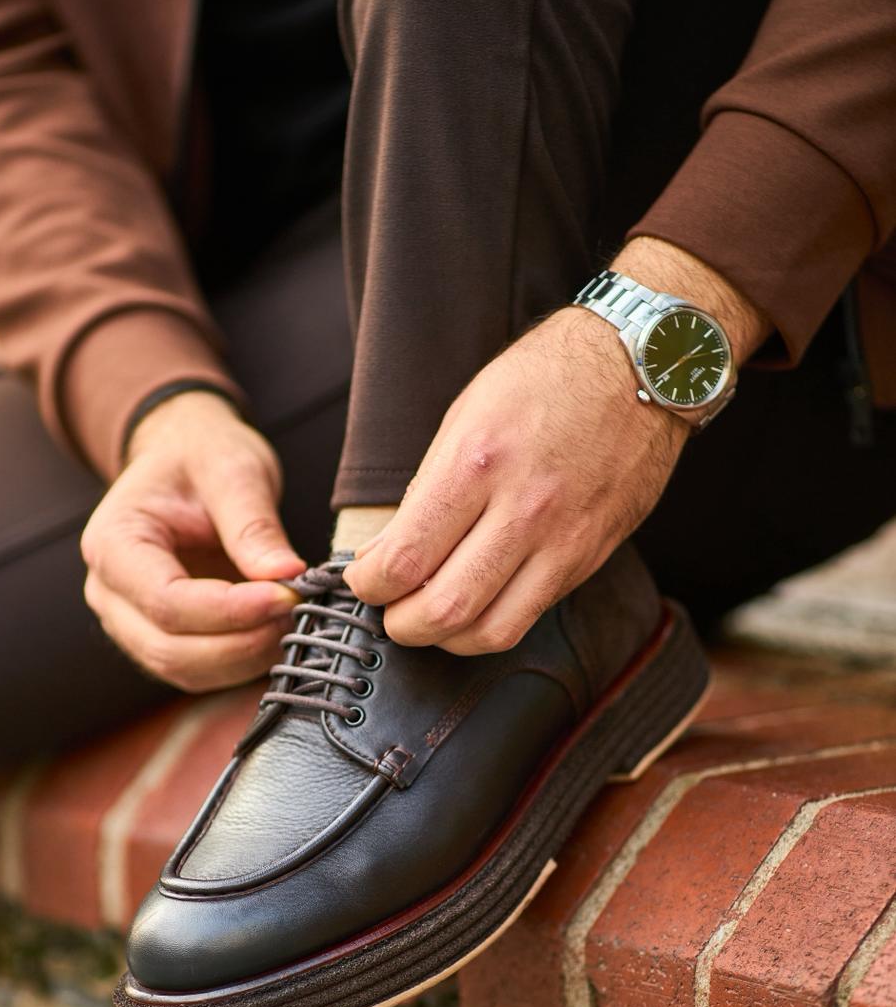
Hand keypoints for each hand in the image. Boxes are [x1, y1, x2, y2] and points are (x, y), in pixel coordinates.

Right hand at [81, 391, 303, 691]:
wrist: (185, 461)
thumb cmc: (200, 458)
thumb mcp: (232, 471)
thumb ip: (253, 525)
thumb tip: (285, 575)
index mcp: (112, 544)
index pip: (165, 600)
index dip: (229, 610)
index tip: (285, 596)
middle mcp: (109, 593)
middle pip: (167, 647)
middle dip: (240, 642)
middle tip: (296, 612)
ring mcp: (130, 623)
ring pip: (184, 670)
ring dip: (244, 658)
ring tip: (292, 621)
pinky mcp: (161, 639)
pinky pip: (200, 671)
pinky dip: (241, 662)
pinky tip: (276, 633)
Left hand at [345, 239, 769, 655]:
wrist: (642, 368)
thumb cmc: (548, 380)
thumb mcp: (467, 415)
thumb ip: (429, 489)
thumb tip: (390, 553)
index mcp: (478, 463)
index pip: (405, 560)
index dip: (369, 585)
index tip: (362, 580)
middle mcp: (523, 508)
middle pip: (444, 611)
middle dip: (401, 625)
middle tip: (390, 610)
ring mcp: (563, 539)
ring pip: (491, 631)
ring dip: (447, 638)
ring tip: (431, 616)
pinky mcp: (591, 556)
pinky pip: (532, 614)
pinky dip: (492, 622)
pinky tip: (477, 602)